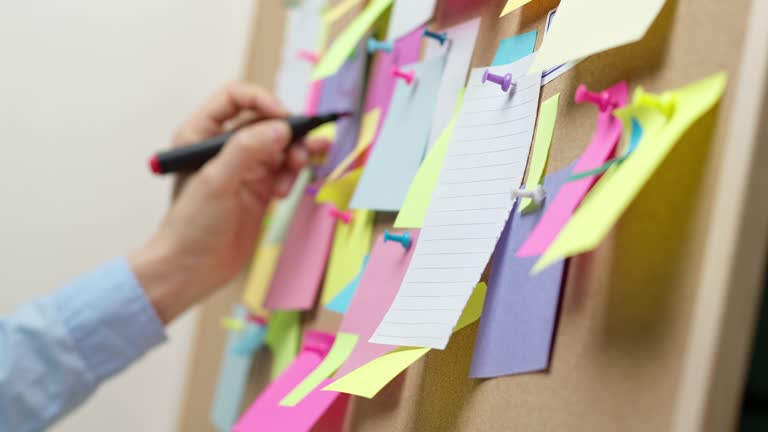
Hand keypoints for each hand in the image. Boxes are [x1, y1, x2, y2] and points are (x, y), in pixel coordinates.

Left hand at [129, 82, 329, 322]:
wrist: (191, 270)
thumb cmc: (191, 225)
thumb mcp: (216, 181)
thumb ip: (248, 150)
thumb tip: (282, 128)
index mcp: (201, 133)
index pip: (236, 97)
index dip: (263, 101)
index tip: (284, 120)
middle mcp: (224, 145)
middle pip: (266, 120)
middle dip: (288, 131)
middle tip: (304, 149)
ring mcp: (245, 167)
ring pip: (281, 144)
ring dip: (295, 153)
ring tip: (298, 171)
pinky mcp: (261, 188)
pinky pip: (286, 168)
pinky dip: (294, 172)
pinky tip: (289, 188)